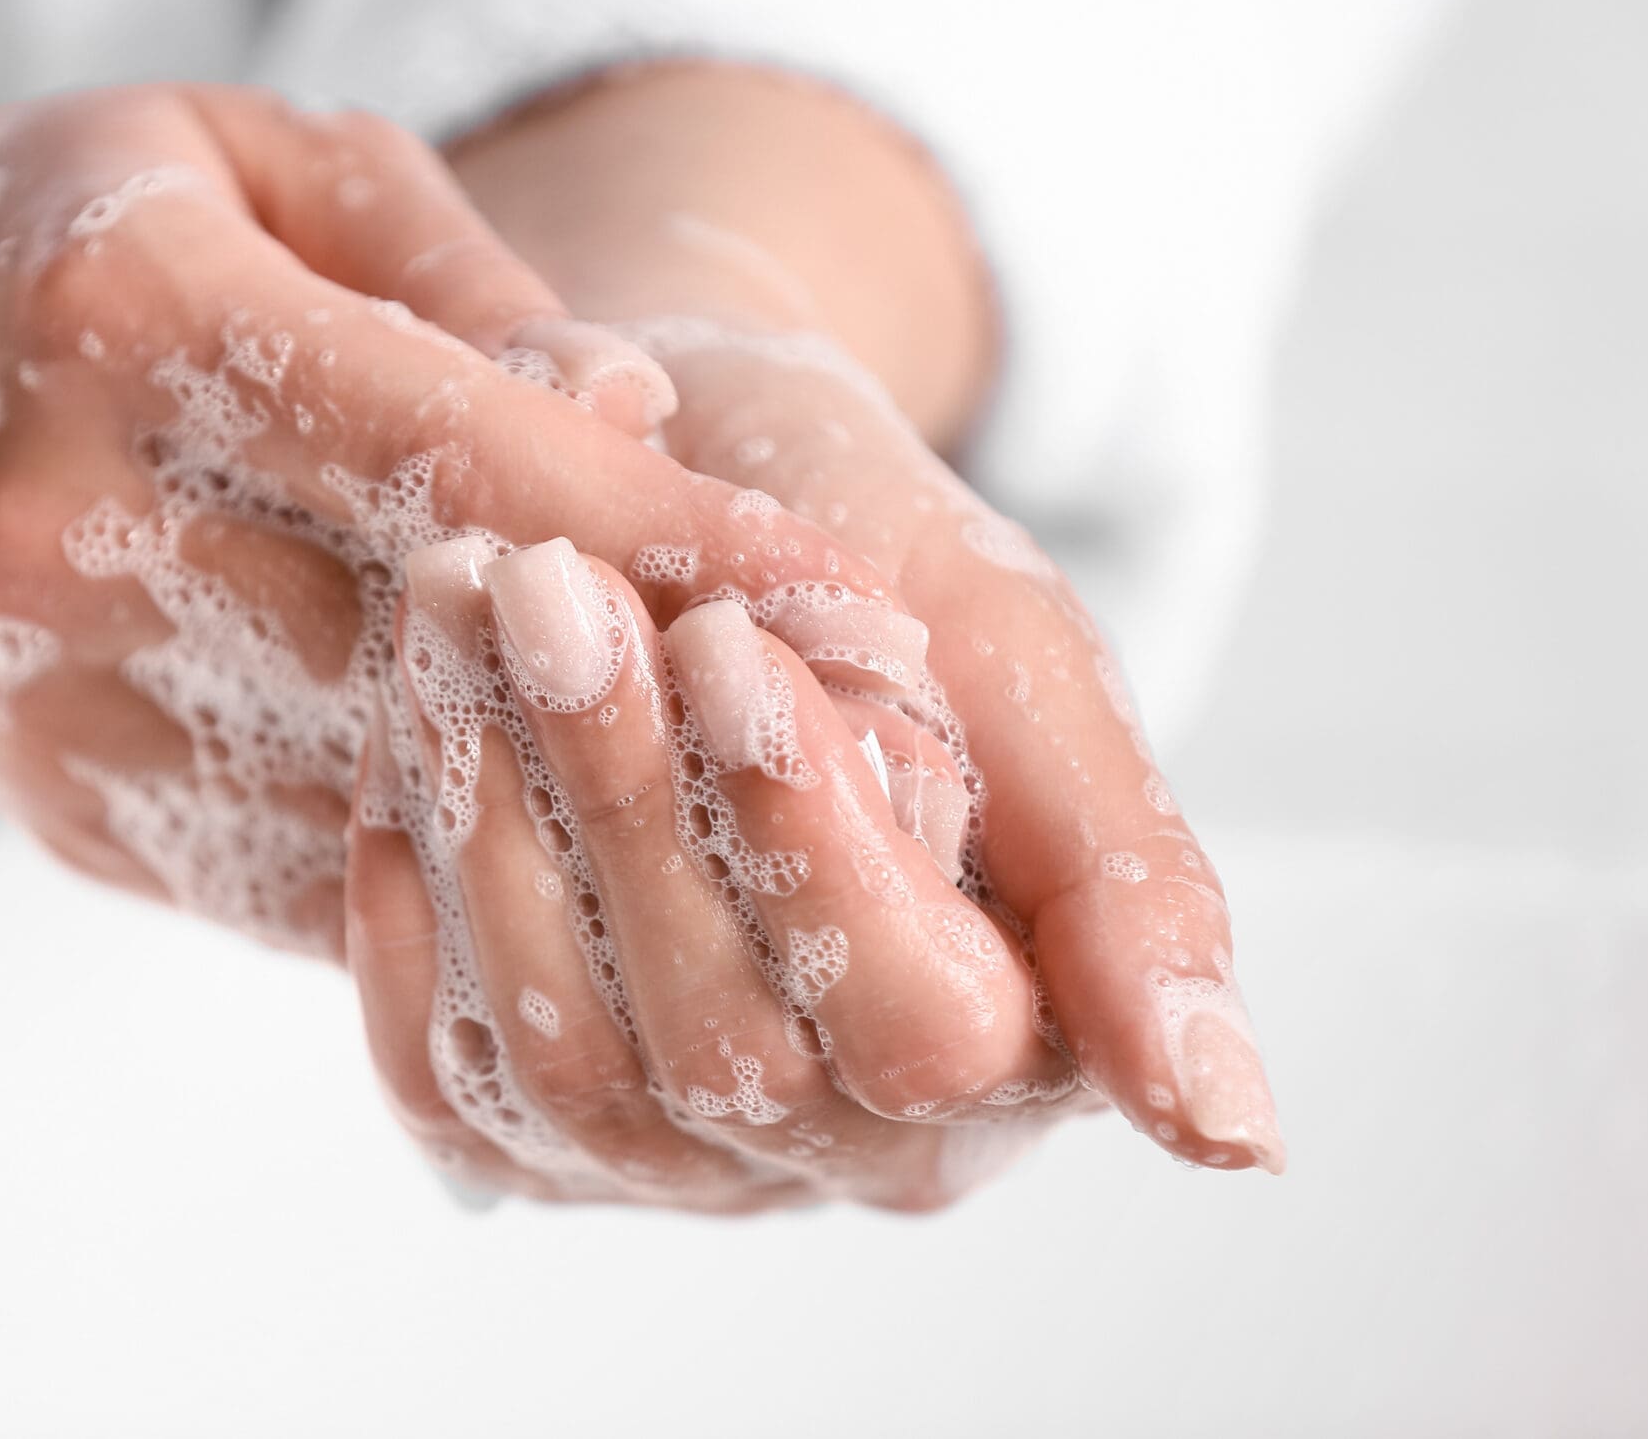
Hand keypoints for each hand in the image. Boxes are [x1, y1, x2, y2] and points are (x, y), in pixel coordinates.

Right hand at [0, 85, 902, 956]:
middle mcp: (73, 528)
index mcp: (129, 320)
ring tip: (780, 812)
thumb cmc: (86, 235)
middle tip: (876, 725)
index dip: (675, 537)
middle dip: (671, 693)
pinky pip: (319, 873)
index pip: (454, 454)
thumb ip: (459, 276)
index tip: (854, 598)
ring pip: (385, 796)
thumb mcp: (263, 156)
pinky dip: (473, 866)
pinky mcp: (76, 814)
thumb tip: (633, 419)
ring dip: (592, 811)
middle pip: (432, 647)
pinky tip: (604, 854)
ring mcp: (61, 699)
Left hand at [448, 61, 1285, 1179]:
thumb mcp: (1021, 656)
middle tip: (540, 580)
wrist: (703, 497)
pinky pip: (440, 1068)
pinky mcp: (524, 1113)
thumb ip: (1131, 883)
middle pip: (723, 1050)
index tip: (729, 643)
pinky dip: (410, 894)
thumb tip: (1240, 1141)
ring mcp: (671, 1149)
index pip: (921, 1026)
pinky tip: (407, 723)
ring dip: (494, 822)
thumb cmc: (879, 553)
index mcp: (1018, 1047)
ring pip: (566, 1068)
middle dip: (620, 798)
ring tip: (455, 601)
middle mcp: (843, 1141)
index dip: (815, 847)